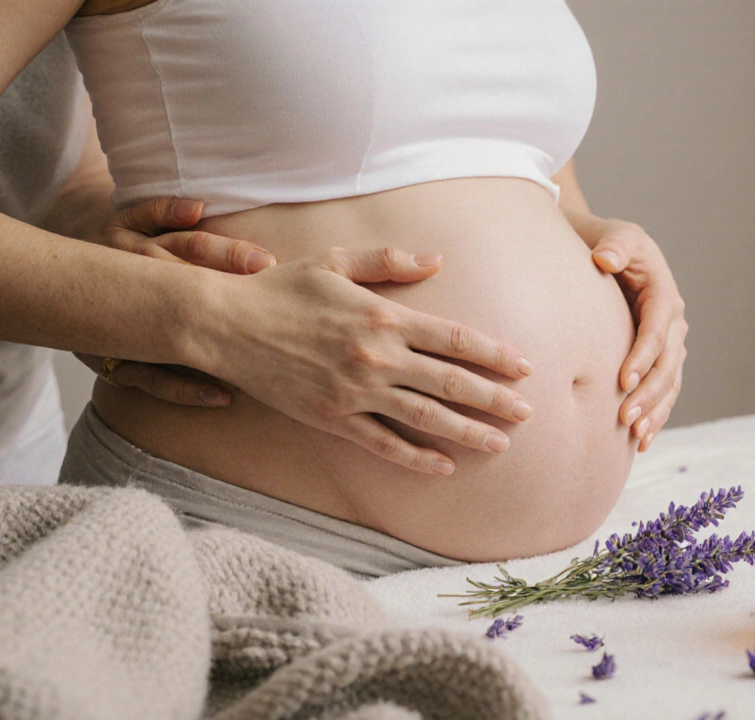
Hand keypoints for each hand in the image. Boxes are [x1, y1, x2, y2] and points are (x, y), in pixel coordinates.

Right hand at [76, 196, 281, 406]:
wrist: (47, 284)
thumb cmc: (111, 252)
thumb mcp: (126, 219)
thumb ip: (162, 211)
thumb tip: (199, 208)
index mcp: (133, 245)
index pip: (188, 246)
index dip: (227, 253)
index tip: (266, 264)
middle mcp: (125, 286)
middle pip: (181, 288)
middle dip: (225, 296)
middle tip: (267, 308)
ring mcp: (118, 326)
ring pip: (166, 339)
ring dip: (208, 351)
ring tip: (249, 363)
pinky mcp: (111, 359)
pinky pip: (148, 379)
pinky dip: (183, 388)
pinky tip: (220, 396)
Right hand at [207, 247, 535, 475]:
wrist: (225, 324)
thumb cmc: (281, 288)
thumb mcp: (336, 261)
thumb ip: (390, 262)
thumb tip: (438, 260)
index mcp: (382, 316)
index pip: (453, 338)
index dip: (494, 353)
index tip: (525, 366)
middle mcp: (376, 356)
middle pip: (450, 380)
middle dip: (494, 397)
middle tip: (529, 412)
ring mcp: (355, 391)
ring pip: (424, 416)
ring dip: (467, 432)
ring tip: (501, 444)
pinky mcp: (333, 417)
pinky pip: (383, 443)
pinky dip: (415, 457)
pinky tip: (444, 467)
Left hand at [569, 212, 686, 451]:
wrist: (599, 252)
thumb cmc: (604, 243)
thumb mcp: (614, 235)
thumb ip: (614, 245)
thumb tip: (606, 260)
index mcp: (663, 293)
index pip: (658, 330)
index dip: (643, 357)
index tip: (623, 381)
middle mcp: (673, 321)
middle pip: (667, 364)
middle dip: (649, 393)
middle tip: (627, 418)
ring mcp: (668, 343)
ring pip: (669, 383)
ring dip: (655, 411)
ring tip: (636, 436)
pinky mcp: (657, 359)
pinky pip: (663, 391)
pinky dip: (655, 415)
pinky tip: (640, 441)